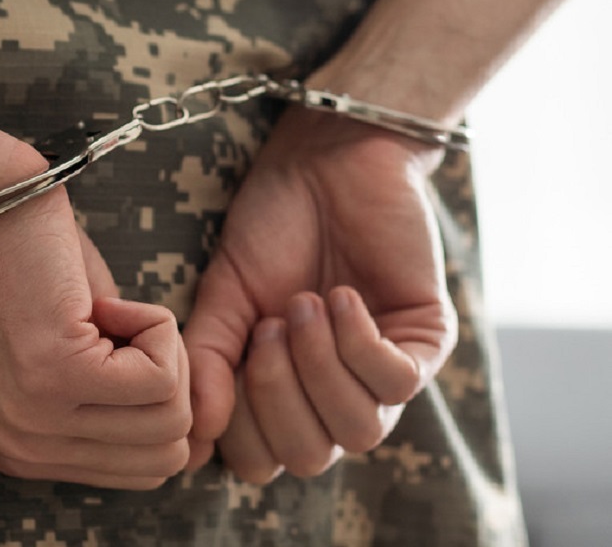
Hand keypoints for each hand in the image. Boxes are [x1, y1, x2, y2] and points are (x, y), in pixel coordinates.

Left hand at [0, 184, 190, 489]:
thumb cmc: (26, 263)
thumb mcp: (74, 357)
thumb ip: (116, 404)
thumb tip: (189, 428)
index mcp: (25, 452)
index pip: (145, 470)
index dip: (156, 400)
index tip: (116, 345)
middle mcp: (24, 449)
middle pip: (166, 455)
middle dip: (169, 381)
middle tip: (122, 327)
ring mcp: (36, 419)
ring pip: (171, 418)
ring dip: (162, 351)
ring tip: (108, 312)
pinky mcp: (56, 374)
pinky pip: (161, 375)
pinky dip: (153, 326)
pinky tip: (102, 301)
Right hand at [183, 109, 457, 481]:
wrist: (324, 161)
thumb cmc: (271, 227)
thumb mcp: (223, 297)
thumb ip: (208, 364)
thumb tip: (196, 443)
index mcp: (280, 392)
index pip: (261, 461)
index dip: (239, 427)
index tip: (231, 354)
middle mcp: (332, 395)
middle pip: (310, 457)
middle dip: (277, 395)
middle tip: (268, 325)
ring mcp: (380, 372)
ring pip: (358, 431)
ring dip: (319, 367)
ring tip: (305, 304)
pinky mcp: (425, 340)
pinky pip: (397, 384)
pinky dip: (359, 343)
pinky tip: (342, 297)